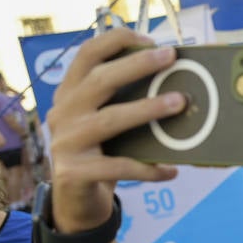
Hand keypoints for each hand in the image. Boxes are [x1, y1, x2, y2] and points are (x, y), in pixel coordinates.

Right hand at [45, 29, 181, 231]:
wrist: (76, 202)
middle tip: (171, 58)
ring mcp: (65, 142)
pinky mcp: (74, 172)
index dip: (117, 41)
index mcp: (70, 93)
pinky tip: (171, 170)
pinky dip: (147, 169)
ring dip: (147, 109)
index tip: (150, 40)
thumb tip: (176, 84)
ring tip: (179, 103)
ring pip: (109, 120)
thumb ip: (124, 102)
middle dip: (137, 65)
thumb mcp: (107, 122)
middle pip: (99, 80)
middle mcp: (63, 112)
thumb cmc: (102, 153)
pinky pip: (118, 167)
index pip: (87, 55)